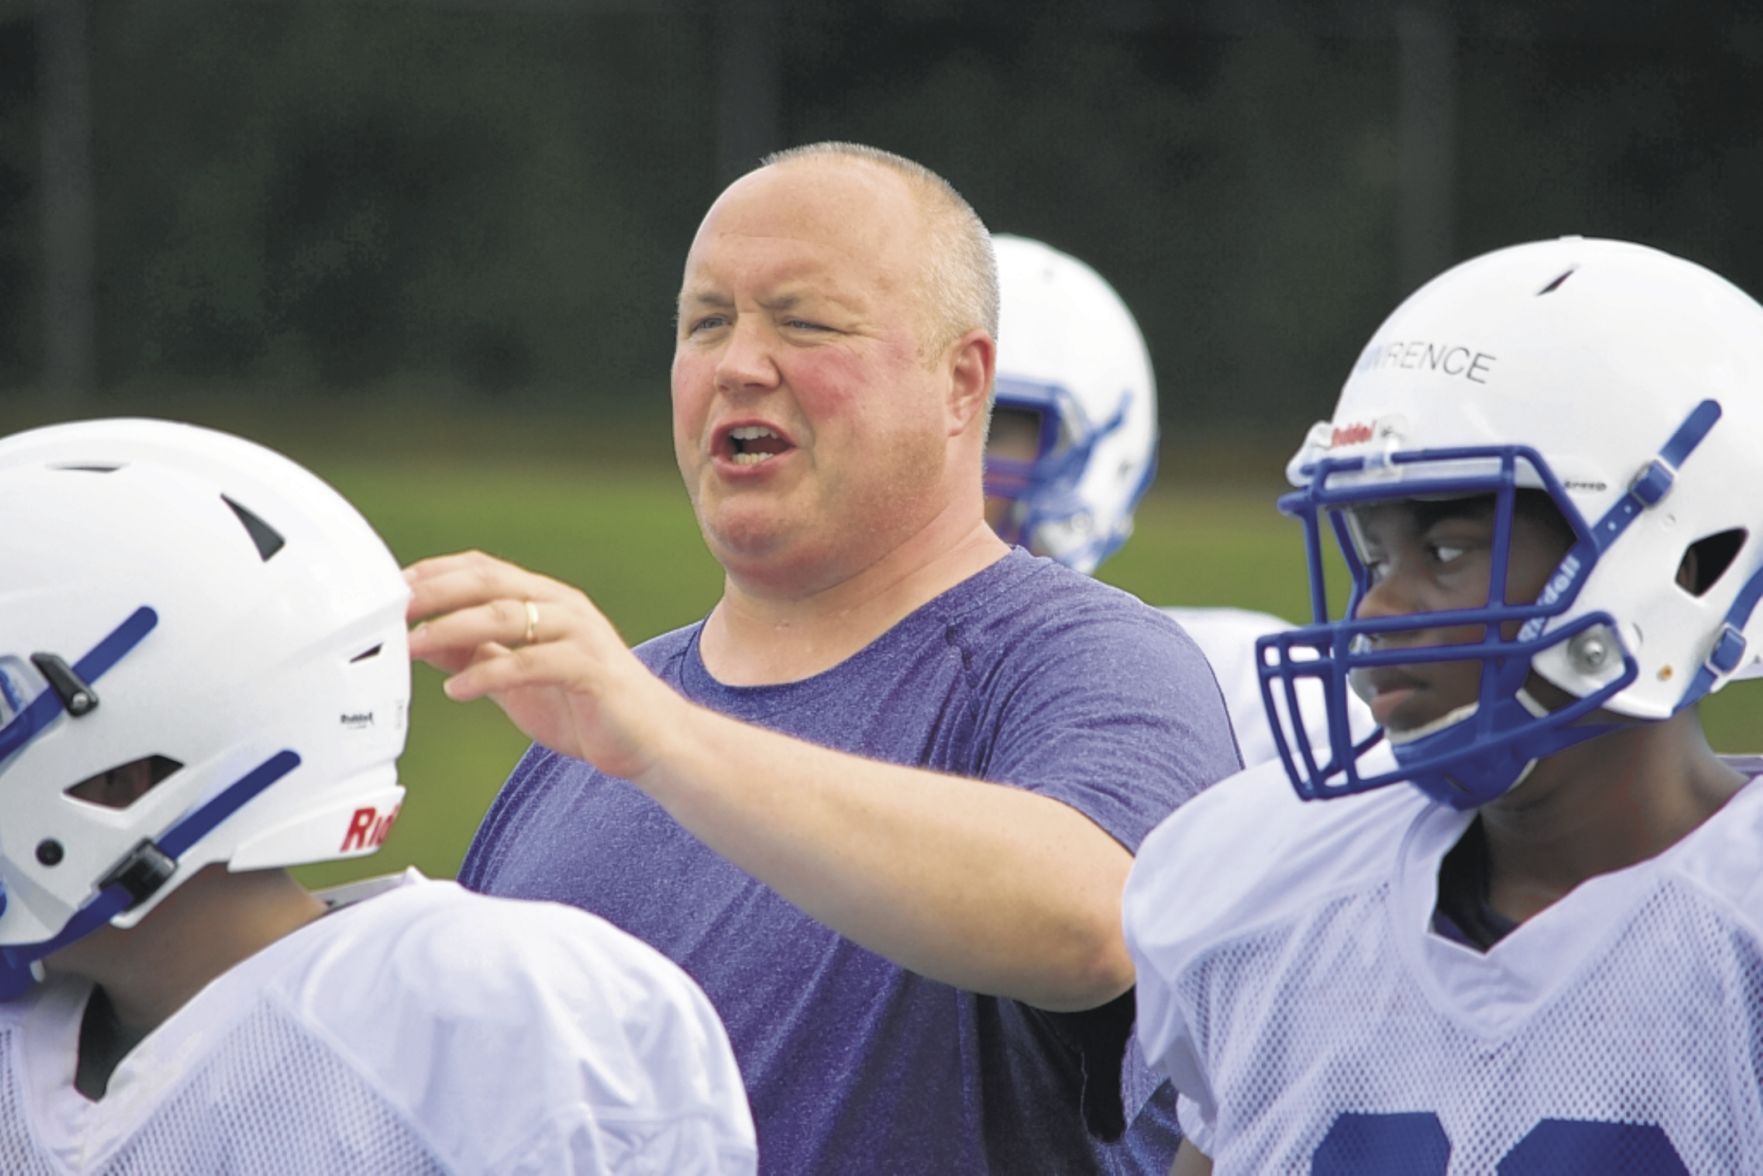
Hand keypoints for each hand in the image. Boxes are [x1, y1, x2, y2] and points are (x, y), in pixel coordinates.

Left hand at [404, 550, 675, 779]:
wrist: (650, 741)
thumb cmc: (585, 708)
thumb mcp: (517, 680)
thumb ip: (478, 655)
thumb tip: (423, 642)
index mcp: (546, 601)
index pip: (483, 570)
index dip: (435, 574)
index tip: (391, 588)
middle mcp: (563, 607)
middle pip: (491, 582)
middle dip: (436, 592)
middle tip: (392, 609)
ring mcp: (580, 634)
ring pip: (508, 615)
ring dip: (452, 628)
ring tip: (412, 647)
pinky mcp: (591, 669)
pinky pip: (532, 663)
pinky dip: (489, 674)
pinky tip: (456, 690)